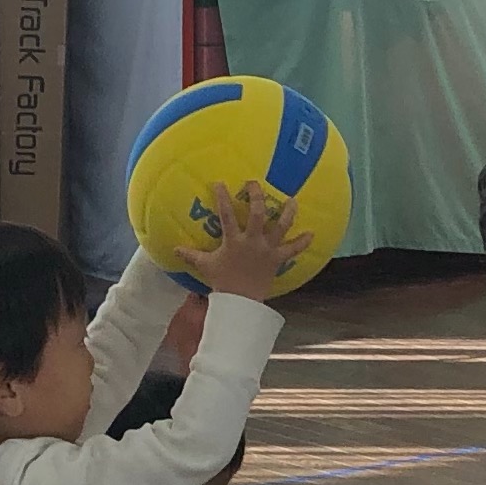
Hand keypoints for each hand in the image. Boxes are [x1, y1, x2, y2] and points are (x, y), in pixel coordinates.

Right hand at [189, 181, 310, 302]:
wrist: (241, 301)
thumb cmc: (222, 282)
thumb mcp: (205, 266)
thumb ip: (191, 255)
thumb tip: (173, 248)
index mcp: (233, 241)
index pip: (226, 214)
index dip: (222, 197)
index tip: (220, 183)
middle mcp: (252, 241)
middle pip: (257, 213)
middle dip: (256, 196)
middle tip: (254, 183)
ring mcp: (267, 249)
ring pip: (281, 227)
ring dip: (287, 213)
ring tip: (292, 200)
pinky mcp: (277, 259)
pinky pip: (293, 250)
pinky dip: (302, 242)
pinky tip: (312, 234)